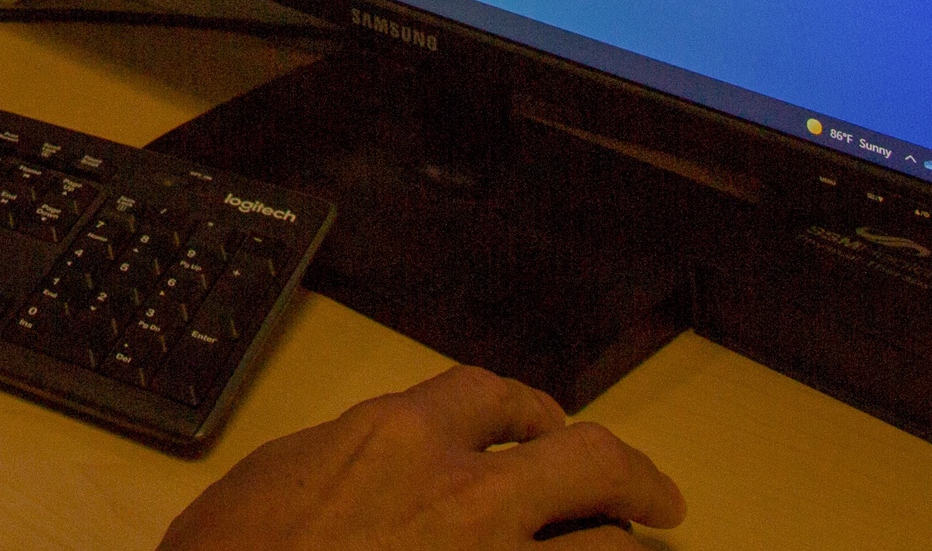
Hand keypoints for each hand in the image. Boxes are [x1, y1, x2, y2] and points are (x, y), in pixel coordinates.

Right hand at [157, 366, 683, 550]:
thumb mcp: (274, 479)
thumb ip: (340, 460)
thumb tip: (358, 468)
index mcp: (400, 439)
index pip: (491, 396)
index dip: (531, 411)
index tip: (543, 430)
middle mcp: (465, 497)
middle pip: (587, 462)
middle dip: (632, 477)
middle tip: (657, 499)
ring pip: (602, 550)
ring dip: (618, 548)